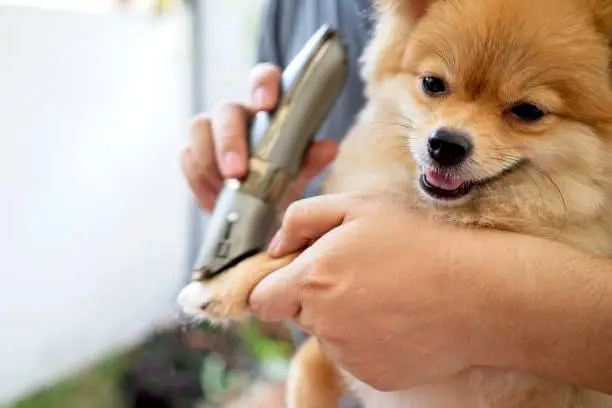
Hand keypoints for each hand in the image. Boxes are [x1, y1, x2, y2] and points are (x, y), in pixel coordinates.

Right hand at [181, 63, 337, 211]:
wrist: (261, 215)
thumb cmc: (282, 184)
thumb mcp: (300, 174)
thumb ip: (311, 160)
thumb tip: (329, 147)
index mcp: (268, 108)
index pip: (264, 78)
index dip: (263, 85)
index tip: (266, 103)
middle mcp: (238, 114)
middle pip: (225, 110)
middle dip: (229, 140)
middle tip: (237, 172)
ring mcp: (211, 132)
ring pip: (198, 130)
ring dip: (209, 161)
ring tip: (224, 191)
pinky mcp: (193, 154)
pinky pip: (187, 159)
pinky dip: (199, 182)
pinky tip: (214, 201)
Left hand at [249, 192, 496, 389]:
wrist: (475, 293)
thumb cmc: (419, 243)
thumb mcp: (359, 206)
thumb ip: (303, 218)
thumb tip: (275, 246)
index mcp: (312, 279)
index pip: (262, 299)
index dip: (275, 286)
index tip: (299, 276)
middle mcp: (322, 322)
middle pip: (298, 314)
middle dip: (316, 296)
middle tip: (358, 276)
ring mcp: (347, 353)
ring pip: (327, 335)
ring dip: (344, 318)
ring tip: (385, 296)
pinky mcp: (370, 374)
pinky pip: (354, 356)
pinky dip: (368, 341)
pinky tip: (398, 319)